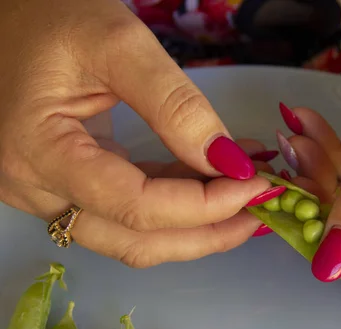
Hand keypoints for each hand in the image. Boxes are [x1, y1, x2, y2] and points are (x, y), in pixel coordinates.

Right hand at [0, 0, 272, 266]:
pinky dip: (174, 202)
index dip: (204, 206)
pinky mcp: (65, 184)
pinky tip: (214, 180)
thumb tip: (229, 161)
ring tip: (246, 197)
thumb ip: (176, 105)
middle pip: (135, 240)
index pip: (136, 206)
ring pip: (132, 235)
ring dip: (194, 224)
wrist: (7, 14)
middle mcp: (35, 189)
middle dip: (207, 232)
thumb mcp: (118, 44)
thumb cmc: (49, 14)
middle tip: (261, 210)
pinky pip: (126, 209)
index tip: (256, 184)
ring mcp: (47, 192)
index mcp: (39, 154)